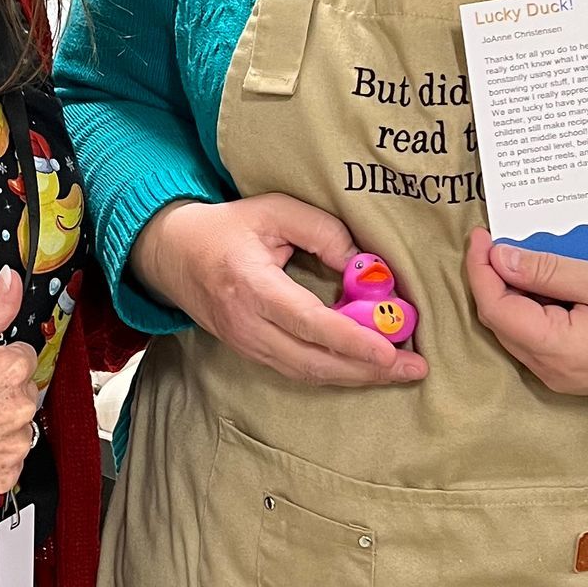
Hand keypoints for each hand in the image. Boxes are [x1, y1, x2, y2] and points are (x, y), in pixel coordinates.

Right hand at [0, 271, 40, 493]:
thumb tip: (12, 280)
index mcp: (15, 367)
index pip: (23, 360)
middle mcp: (22, 405)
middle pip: (24, 394)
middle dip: (2, 395)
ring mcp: (16, 442)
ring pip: (18, 429)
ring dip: (0, 427)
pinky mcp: (8, 472)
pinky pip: (9, 461)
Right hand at [132, 196, 427, 389]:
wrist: (174, 254)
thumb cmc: (228, 228)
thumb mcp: (275, 210)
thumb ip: (323, 231)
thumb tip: (364, 266)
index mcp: (251, 286)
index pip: (309, 323)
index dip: (352, 340)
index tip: (390, 349)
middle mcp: (247, 325)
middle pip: (314, 361)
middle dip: (367, 369)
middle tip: (414, 368)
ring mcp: (246, 344)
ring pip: (308, 374)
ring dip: (356, 376)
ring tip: (400, 372)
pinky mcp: (251, 353)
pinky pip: (299, 371)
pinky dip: (336, 372)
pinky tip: (366, 367)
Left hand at [465, 235, 587, 407]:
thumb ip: (551, 272)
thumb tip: (501, 258)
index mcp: (556, 350)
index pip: (495, 308)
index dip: (480, 270)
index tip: (482, 235)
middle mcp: (550, 371)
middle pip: (499, 321)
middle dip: (490, 279)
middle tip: (495, 238)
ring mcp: (561, 377)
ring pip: (515, 331)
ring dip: (509, 293)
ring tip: (517, 253)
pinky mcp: (574, 374)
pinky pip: (536, 339)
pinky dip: (530, 308)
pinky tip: (542, 280)